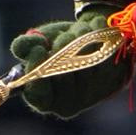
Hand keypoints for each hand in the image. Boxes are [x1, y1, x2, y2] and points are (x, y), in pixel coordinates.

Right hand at [11, 4, 135, 118]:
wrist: (85, 41)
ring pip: (86, 66)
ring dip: (82, 42)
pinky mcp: (111, 82)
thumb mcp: (37, 43)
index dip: (37, 70)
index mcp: (43, 100)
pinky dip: (98, 39)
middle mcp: (67, 104)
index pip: (38, 94)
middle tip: (64, 36)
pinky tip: (93, 30)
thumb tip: (24, 48)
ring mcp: (90, 95)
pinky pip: (105, 57)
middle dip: (63, 51)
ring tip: (78, 31)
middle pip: (65, 78)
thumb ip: (26, 45)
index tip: (38, 48)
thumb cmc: (53, 46)